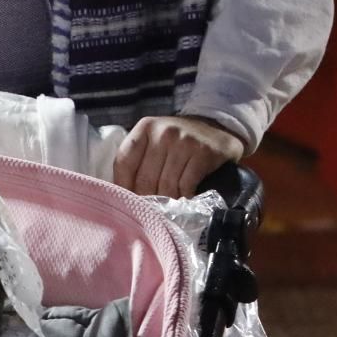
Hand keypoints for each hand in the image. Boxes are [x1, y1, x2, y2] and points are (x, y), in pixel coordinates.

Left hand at [112, 116, 244, 198]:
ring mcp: (184, 141)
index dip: (123, 186)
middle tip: (151, 208)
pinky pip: (185, 186)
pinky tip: (184, 197)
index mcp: (145, 128)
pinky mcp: (202, 153)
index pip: (124, 162)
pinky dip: (183, 196)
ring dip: (166, 200)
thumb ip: (136, 161)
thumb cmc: (177, 142)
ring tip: (168, 204)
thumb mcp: (153, 142)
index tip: (127, 201)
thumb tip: (119, 195)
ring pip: (165, 185)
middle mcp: (163, 132)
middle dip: (147, 198)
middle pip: (145, 178)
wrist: (217, 129)